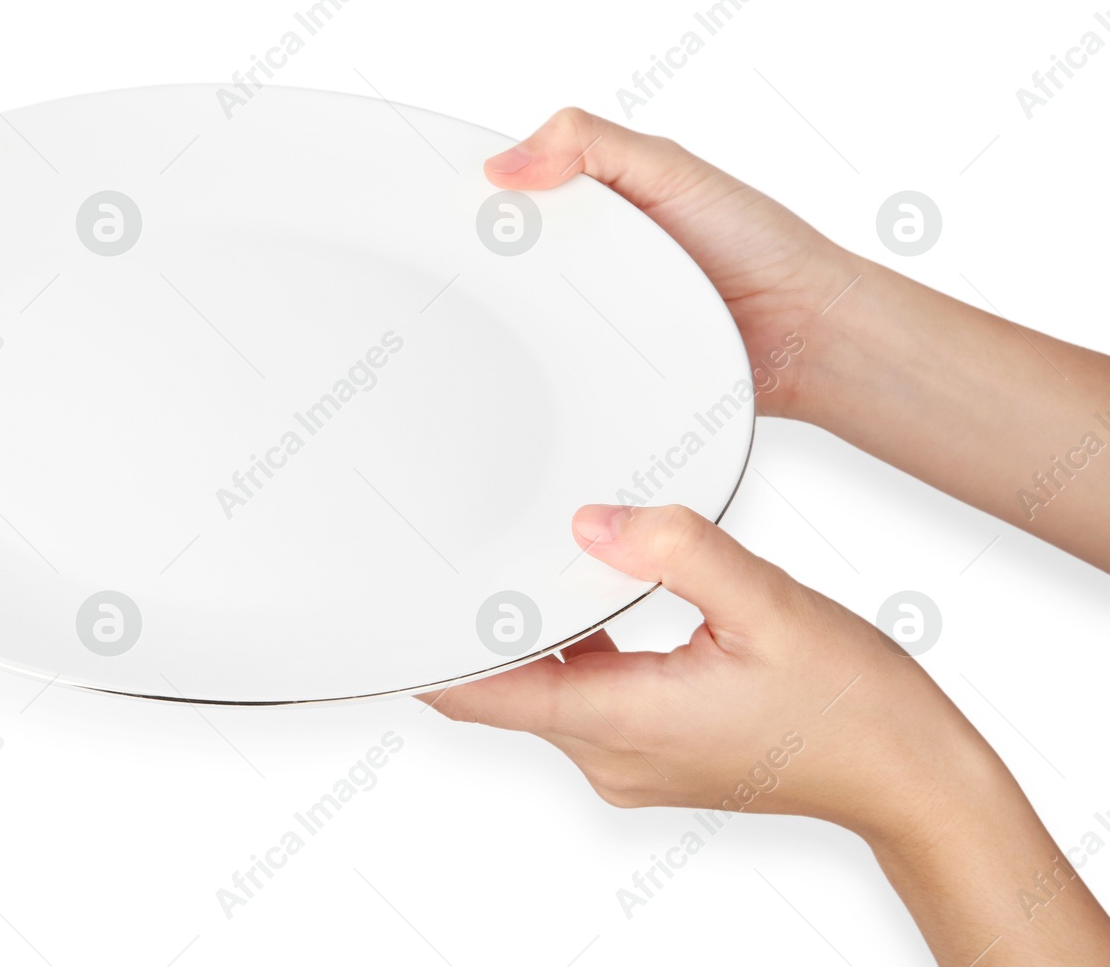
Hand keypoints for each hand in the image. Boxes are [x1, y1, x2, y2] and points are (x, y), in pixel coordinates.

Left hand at [424, 504, 1109, 964]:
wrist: (909, 778)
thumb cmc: (854, 704)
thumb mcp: (769, 604)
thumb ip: (677, 550)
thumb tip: (594, 524)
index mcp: (621, 722)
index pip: (479, 695)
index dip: (424, 652)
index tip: (392, 602)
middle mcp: (608, 755)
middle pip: (500, 691)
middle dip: (474, 629)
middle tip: (452, 555)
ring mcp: (627, 762)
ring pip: (540, 693)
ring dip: (527, 636)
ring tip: (520, 566)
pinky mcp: (649, 754)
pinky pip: (580, 698)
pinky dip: (570, 651)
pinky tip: (593, 602)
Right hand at [485, 109, 860, 418]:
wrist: (803, 330)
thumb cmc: (756, 243)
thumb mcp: (669, 167)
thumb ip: (590, 144)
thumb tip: (506, 162)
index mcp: (600, 198)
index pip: (520, 187)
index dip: (486, 191)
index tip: (458, 199)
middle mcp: (591, 254)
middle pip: (512, 254)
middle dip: (491, 256)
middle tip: (475, 258)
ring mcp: (595, 311)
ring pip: (528, 311)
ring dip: (518, 312)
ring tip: (511, 306)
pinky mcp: (603, 363)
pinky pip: (559, 360)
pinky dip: (547, 357)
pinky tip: (541, 351)